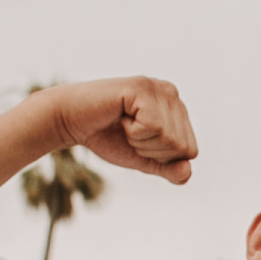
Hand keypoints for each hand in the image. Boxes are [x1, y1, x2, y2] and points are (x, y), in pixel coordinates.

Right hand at [39, 77, 198, 184]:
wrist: (70, 122)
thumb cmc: (106, 138)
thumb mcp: (143, 159)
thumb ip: (168, 168)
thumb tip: (187, 171)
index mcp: (177, 110)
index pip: (190, 151)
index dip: (161, 157)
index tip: (138, 140)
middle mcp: (172, 94)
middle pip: (182, 146)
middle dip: (151, 149)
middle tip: (128, 132)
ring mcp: (158, 88)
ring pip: (170, 138)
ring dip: (140, 140)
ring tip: (123, 123)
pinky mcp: (142, 87)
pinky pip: (153, 127)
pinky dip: (133, 131)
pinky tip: (119, 116)